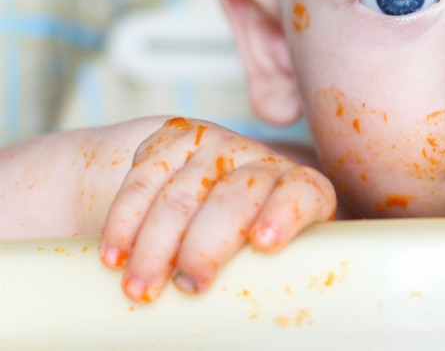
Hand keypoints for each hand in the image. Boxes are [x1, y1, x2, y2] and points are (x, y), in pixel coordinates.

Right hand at [98, 117, 335, 302]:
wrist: (178, 192)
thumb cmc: (232, 250)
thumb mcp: (256, 264)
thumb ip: (262, 282)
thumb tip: (255, 341)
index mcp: (297, 194)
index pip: (305, 193)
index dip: (287, 213)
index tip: (264, 243)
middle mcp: (260, 163)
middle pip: (238, 195)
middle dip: (208, 243)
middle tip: (188, 285)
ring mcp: (217, 145)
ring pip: (184, 192)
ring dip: (155, 246)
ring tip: (139, 289)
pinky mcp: (173, 137)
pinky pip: (145, 177)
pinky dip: (125, 221)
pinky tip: (115, 255)